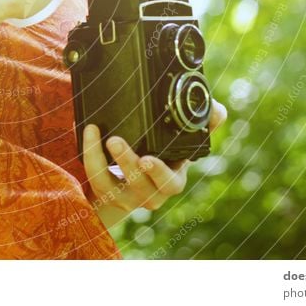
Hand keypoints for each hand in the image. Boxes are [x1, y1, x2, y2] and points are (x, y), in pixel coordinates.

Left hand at [85, 99, 227, 225]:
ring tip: (100, 135)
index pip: (170, 183)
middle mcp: (148, 194)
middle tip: (117, 141)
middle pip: (140, 186)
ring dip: (101, 159)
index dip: (159, 173)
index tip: (148, 158)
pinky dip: (89, 154)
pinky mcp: (103, 191)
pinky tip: (88, 130)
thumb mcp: (180, 144)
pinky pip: (94, 177)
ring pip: (111, 185)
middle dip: (127, 164)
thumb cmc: (159, 158)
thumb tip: (218, 110)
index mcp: (170, 181)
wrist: (126, 187)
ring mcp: (124, 195)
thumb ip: (202, 125)